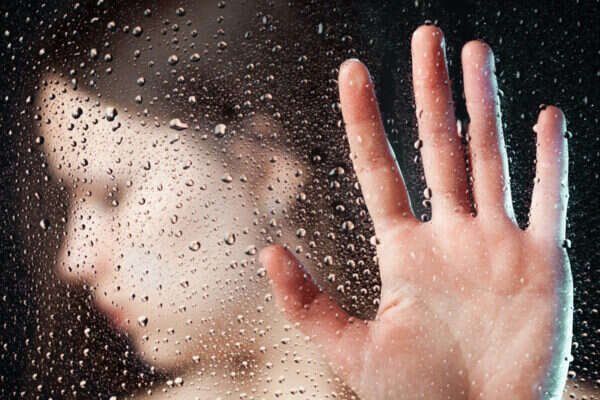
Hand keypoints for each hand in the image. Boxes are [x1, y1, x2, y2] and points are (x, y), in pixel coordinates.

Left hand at [259, 25, 572, 399]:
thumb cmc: (417, 397)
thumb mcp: (351, 349)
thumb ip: (307, 302)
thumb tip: (266, 253)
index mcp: (405, 251)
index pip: (379, 169)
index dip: (364, 121)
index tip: (351, 73)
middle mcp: (451, 237)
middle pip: (437, 147)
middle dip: (430, 91)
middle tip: (425, 37)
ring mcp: (497, 244)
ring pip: (490, 158)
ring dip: (484, 105)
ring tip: (475, 53)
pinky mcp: (542, 263)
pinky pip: (549, 200)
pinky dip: (550, 161)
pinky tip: (546, 119)